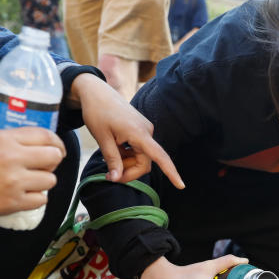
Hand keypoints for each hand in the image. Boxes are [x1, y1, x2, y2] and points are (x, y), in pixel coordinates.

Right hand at [0, 126, 64, 222]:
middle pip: (54, 156)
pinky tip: (24, 195)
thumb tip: (23, 140)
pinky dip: (35, 198)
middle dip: (53, 161)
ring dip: (43, 181)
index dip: (55, 142)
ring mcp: (15, 182)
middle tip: (44, 166)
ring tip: (30, 182)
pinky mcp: (13, 203)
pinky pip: (41, 200)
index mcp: (3, 138)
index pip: (45, 135)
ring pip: (51, 180)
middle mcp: (12, 158)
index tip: (56, 148)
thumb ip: (2, 137)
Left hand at [70, 73, 184, 188]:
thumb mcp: (102, 138)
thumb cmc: (97, 113)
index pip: (159, 156)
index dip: (171, 172)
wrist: (96, 92)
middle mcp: (147, 132)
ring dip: (126, 163)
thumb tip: (117, 180)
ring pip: (140, 158)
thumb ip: (112, 160)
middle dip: (128, 172)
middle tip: (109, 176)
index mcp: (139, 133)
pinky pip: (138, 150)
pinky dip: (127, 155)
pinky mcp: (141, 130)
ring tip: (109, 153)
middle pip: (144, 163)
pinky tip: (115, 147)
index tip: (181, 186)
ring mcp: (145, 130)